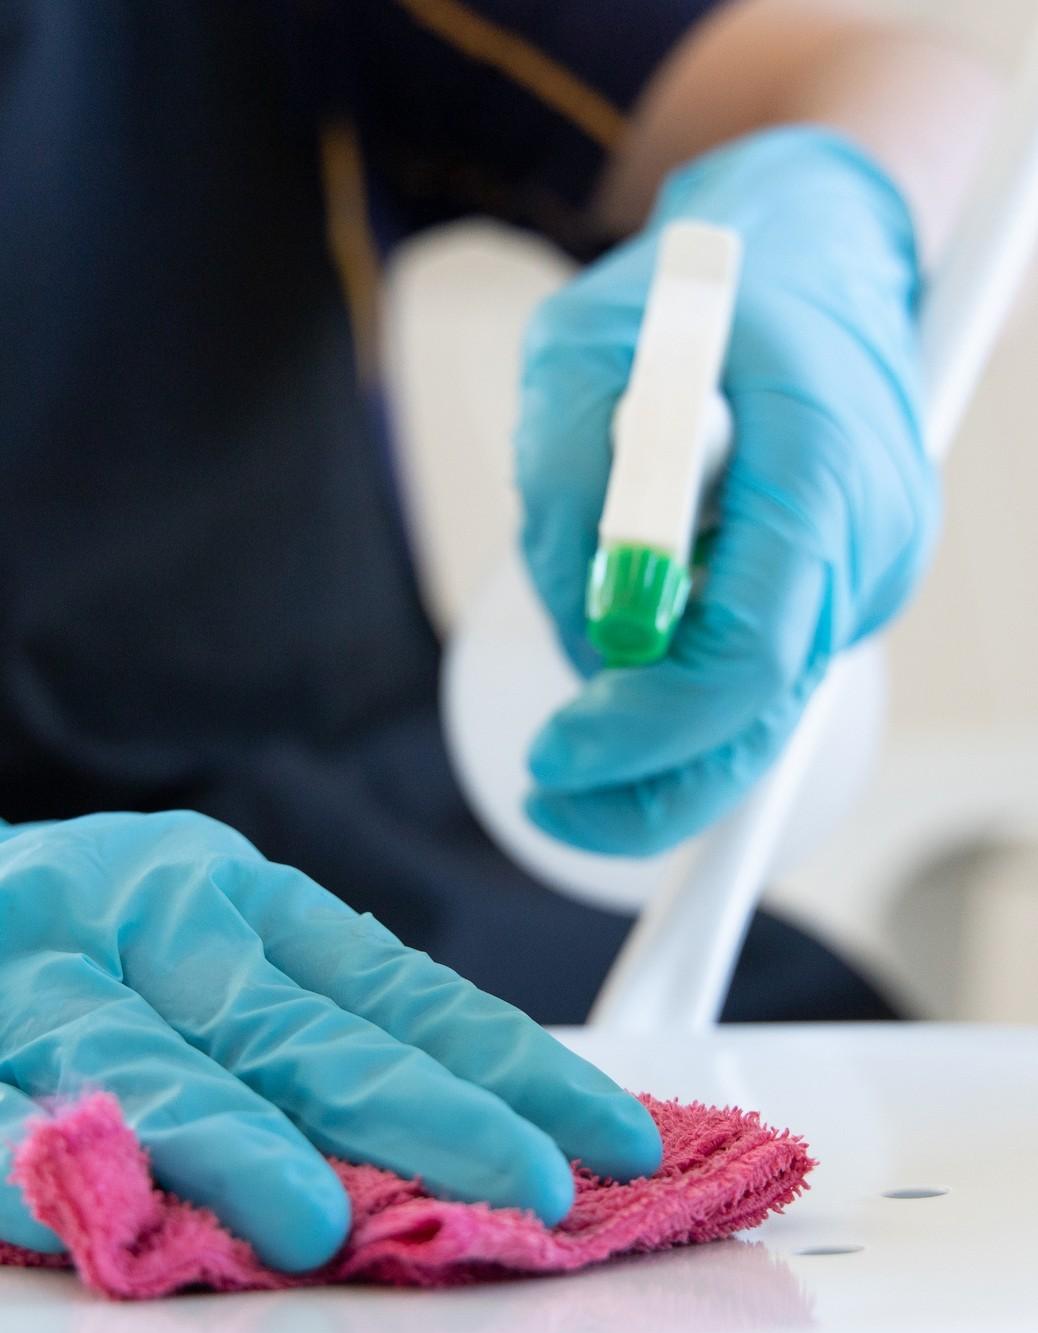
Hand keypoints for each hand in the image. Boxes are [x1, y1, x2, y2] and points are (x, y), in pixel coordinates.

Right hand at [0, 811, 660, 1269]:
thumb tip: (473, 1122)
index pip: (400, 989)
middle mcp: (148, 922)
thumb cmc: (87, 933)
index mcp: (238, 899)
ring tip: (318, 1224)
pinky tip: (99, 1221)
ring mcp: (38, 975)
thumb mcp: (210, 939)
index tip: (612, 1136)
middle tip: (526, 1188)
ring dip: (235, 1146)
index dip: (511, 1065)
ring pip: (143, 1067)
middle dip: (422, 1116)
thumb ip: (310, 1020)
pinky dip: (44, 1164)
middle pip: (298, 1031)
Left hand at [517, 128, 938, 854]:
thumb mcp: (580, 344)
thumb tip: (590, 639)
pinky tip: (649, 611)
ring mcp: (876, 574)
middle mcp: (870, 538)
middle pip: (763, 717)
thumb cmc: (696, 292)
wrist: (813, 252)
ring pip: (755, 706)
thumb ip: (569, 476)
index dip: (648, 728)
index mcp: (818, 462)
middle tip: (549, 796)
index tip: (556, 756)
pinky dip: (689, 679)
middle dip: (649, 780)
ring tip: (591, 603)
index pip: (750, 653)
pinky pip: (762, 672)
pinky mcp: (852, 593)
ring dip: (657, 711)